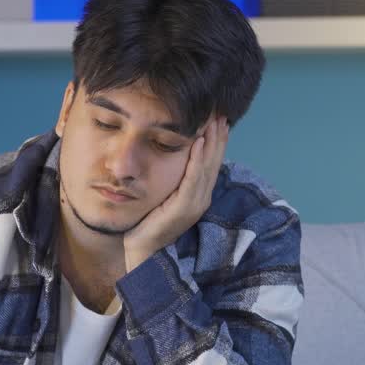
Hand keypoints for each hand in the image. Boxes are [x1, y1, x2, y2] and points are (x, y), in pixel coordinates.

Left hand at [123, 115, 228, 271]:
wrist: (142, 251)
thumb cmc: (150, 223)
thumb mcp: (166, 197)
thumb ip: (175, 182)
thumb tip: (177, 160)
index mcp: (198, 196)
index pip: (212, 164)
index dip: (218, 142)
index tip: (221, 120)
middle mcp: (201, 199)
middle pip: (214, 162)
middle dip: (219, 137)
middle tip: (222, 113)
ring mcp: (194, 205)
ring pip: (206, 168)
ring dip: (212, 143)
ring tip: (214, 122)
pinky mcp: (182, 208)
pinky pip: (192, 180)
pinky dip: (197, 160)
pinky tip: (199, 143)